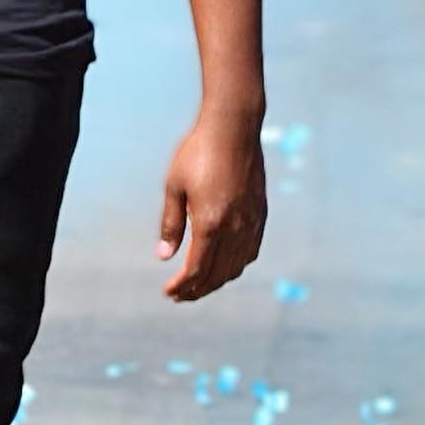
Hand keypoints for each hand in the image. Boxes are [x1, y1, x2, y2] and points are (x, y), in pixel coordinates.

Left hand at [156, 112, 266, 301]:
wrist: (233, 129)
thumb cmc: (197, 153)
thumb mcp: (174, 186)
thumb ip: (171, 224)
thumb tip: (164, 257)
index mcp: (210, 223)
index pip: (197, 270)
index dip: (183, 286)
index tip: (168, 293)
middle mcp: (235, 228)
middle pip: (217, 274)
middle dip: (197, 289)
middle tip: (179, 295)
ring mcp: (251, 223)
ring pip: (236, 266)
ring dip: (217, 280)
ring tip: (198, 284)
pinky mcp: (260, 215)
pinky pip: (250, 252)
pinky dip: (236, 265)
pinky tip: (224, 265)